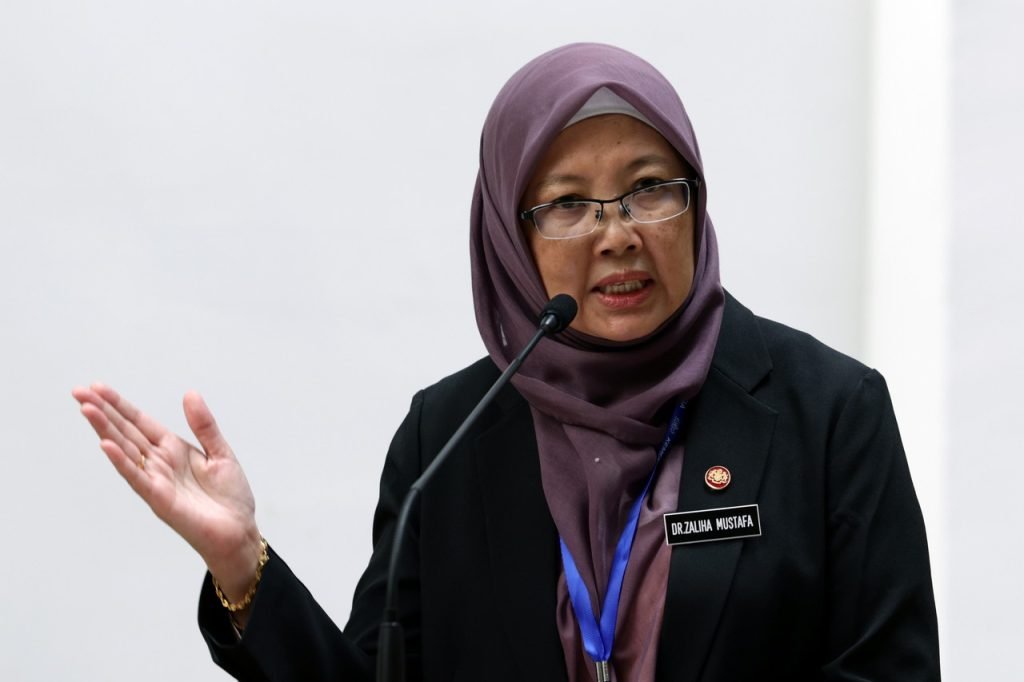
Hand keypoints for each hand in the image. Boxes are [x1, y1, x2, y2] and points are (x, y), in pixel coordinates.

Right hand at [72, 384, 263, 599]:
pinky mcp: (159, 499)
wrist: (239, 532)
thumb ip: (204, 426)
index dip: (119, 405)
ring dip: (105, 430)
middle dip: (103, 412)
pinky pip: (137, 477)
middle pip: (125, 432)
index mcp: (173, 450)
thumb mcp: (221, 453)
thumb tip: (190, 394)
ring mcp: (156, 480)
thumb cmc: (230, 498)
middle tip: (78, 392)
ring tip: (87, 409)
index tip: (98, 388)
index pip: (139, 422)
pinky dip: (121, 461)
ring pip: (125, 450)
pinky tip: (106, 445)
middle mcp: (159, 463)